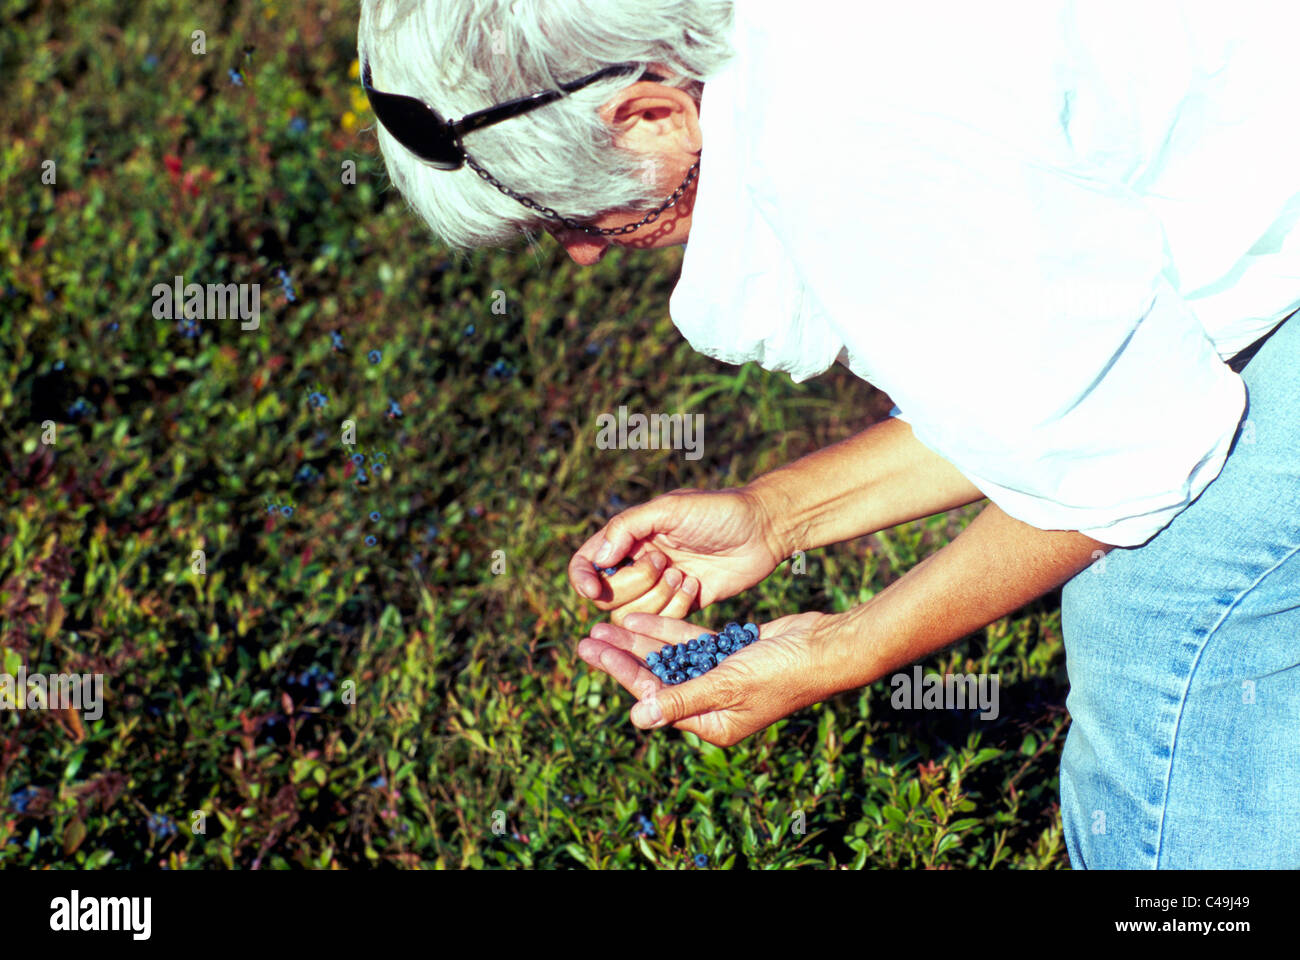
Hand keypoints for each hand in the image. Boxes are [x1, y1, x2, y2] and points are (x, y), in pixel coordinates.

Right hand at [567, 488, 788, 624]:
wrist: (763, 529)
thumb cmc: (717, 510)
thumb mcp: (670, 508)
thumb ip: (628, 527)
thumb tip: (599, 560)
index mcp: (628, 537)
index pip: (586, 564)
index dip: (583, 580)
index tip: (596, 590)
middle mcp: (638, 564)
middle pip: (609, 597)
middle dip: (635, 584)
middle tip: (665, 562)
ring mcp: (659, 588)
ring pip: (634, 615)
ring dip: (657, 598)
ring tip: (683, 575)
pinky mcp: (682, 606)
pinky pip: (664, 622)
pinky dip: (677, 607)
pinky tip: (696, 586)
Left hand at [576, 610, 830, 746]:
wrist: (827, 646)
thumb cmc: (783, 672)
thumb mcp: (729, 685)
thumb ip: (682, 698)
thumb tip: (636, 716)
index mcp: (711, 724)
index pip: (654, 696)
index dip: (622, 671)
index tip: (593, 650)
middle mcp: (712, 705)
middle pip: (656, 678)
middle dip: (623, 657)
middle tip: (587, 638)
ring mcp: (721, 679)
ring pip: (669, 658)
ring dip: (639, 641)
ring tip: (605, 624)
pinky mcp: (730, 654)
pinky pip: (690, 644)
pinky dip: (667, 632)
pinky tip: (640, 619)